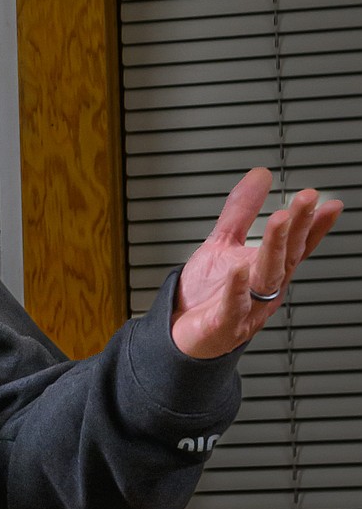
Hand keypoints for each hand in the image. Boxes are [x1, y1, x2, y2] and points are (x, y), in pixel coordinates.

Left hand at [172, 167, 342, 358]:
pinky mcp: (224, 324)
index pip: (296, 245)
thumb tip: (261, 175)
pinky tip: (239, 268)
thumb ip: (241, 211)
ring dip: (274, 248)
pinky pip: (233, 305)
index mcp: (267, 269)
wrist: (180, 334)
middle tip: (306, 199)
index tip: (329, 203)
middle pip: (286, 255)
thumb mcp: (223, 243)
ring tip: (279, 220)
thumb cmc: (206, 293)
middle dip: (297, 227)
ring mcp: (248, 307)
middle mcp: (264, 289)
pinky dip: (237, 288)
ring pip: (267, 276)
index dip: (313, 225)